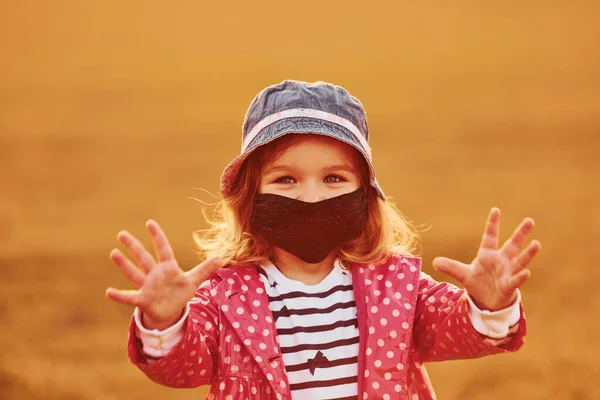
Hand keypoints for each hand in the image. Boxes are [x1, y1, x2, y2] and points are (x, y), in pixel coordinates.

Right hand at [105, 220, 221, 329]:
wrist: (170, 311)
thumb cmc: (180, 293)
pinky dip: (119, 296)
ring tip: (114, 253)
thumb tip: (221, 258)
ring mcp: (147, 286)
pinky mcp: (142, 300)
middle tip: (121, 234)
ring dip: (124, 264)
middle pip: (143, 257)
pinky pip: (129, 297)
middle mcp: (155, 274)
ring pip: (134, 273)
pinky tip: (108, 292)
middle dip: (133, 246)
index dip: (157, 236)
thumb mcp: (194, 281)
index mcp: (168, 267)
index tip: (149, 223)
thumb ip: (205, 269)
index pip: (163, 248)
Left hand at [432, 208, 539, 310]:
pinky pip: (515, 280)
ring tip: (536, 243)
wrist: (487, 302)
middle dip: (520, 233)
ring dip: (528, 253)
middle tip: (530, 220)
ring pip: (519, 261)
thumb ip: (451, 267)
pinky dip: (520, 277)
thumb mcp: (462, 274)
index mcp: (487, 255)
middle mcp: (501, 261)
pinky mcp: (509, 286)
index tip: (496, 210)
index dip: (492, 224)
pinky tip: (527, 272)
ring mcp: (507, 272)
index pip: (490, 236)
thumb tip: (434, 262)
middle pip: (512, 245)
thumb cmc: (478, 284)